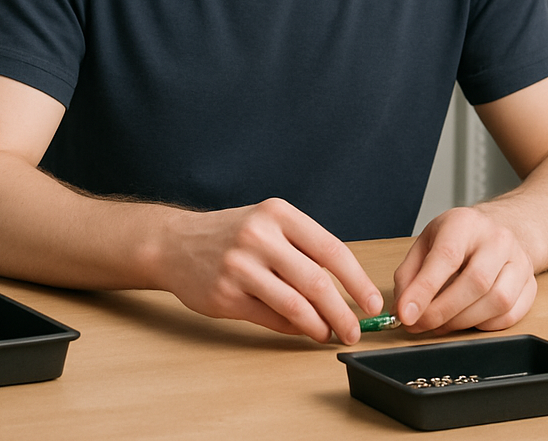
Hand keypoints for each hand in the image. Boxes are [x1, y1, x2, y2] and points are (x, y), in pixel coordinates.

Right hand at [159, 198, 384, 343]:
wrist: (175, 242)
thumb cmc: (230, 235)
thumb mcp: (266, 224)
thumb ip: (302, 250)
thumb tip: (346, 291)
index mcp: (277, 213)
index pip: (331, 249)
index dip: (358, 281)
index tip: (372, 303)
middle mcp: (258, 235)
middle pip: (316, 282)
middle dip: (343, 312)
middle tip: (355, 330)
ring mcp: (240, 265)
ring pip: (296, 305)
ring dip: (321, 326)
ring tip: (330, 334)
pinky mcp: (226, 294)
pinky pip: (272, 318)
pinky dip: (294, 329)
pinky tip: (302, 330)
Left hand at [393, 206, 536, 333]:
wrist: (500, 230)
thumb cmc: (459, 237)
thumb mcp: (427, 242)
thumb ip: (410, 273)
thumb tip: (401, 308)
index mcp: (464, 223)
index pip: (446, 256)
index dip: (424, 289)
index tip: (406, 313)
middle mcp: (497, 240)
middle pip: (474, 282)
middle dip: (442, 311)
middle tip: (419, 324)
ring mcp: (519, 263)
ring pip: (496, 302)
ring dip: (462, 322)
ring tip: (439, 324)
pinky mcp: (531, 286)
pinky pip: (510, 316)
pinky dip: (484, 325)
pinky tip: (466, 320)